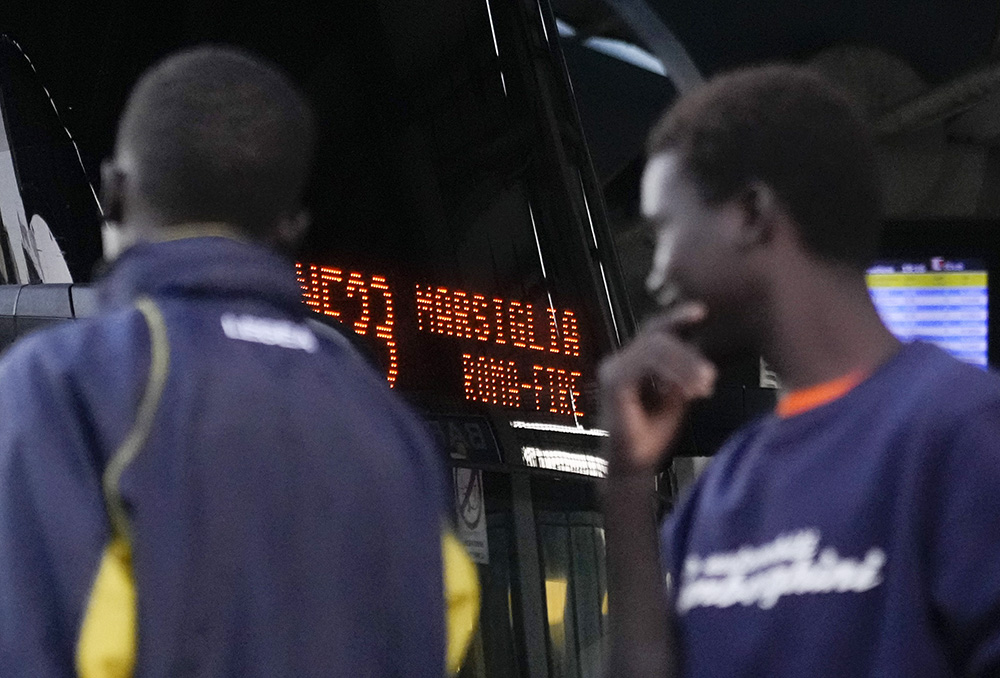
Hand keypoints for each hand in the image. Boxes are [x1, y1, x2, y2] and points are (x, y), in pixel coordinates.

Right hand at [599, 303, 716, 473]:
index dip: (676, 317)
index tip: (701, 311)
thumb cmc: (652, 433)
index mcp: (630, 361)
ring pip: (654, 346)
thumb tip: (700, 346)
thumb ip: (681, 371)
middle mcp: (618, 361)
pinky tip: (687, 391)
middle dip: (688, 353)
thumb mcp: (674, 394)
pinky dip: (672, 373)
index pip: (654, 330)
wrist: (633, 465)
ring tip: (704, 385)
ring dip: (684, 364)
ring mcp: (613, 370)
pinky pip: (645, 364)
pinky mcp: (614, 383)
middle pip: (656, 335)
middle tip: (710, 376)